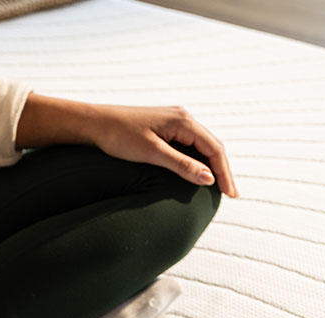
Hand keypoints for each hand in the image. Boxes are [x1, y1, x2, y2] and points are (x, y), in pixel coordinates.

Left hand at [89, 104, 238, 197]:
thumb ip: (181, 165)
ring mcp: (174, 121)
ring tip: (218, 186)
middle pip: (212, 145)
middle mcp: (182, 117)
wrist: (94, 123)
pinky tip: (198, 172)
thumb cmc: (119, 136)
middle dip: (222, 170)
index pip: (214, 148)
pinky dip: (198, 159)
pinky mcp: (164, 127)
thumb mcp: (152, 153)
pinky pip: (189, 143)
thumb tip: (208, 178)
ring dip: (211, 164)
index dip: (224, 172)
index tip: (230, 194)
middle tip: (229, 194)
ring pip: (201, 144)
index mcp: (183, 121)